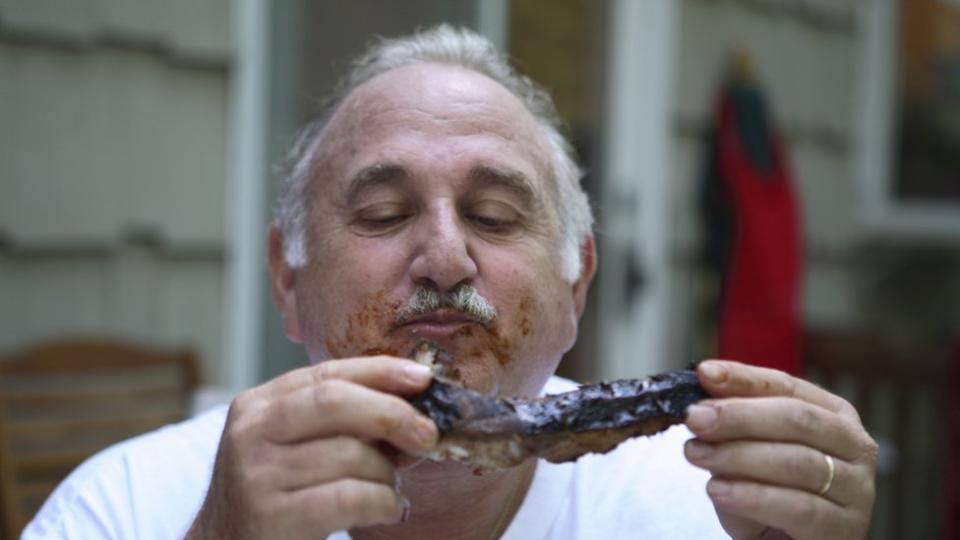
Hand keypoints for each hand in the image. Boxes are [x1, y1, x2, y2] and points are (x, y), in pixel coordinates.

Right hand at [184, 356, 437, 539]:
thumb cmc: (276, 498)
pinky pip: (348, 497)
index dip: (381, 371)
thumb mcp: (294, 449)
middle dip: (392, 413)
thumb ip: (342, 425)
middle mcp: (250, 432)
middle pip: (335, 401)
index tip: (424, 378)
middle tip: (428, 435)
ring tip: (392, 489)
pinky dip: (383, 502)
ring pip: (349, 454)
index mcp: (258, 405)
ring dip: (387, 473)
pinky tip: (392, 510)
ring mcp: (256, 474)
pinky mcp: (269, 516)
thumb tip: (416, 412)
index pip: (327, 372)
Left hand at [684, 360, 876, 539]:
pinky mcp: (844, 530)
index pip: (787, 386)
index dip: (744, 378)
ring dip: (739, 456)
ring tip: (696, 454)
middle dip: (740, 416)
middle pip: (798, 419)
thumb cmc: (765, 495)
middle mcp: (854, 446)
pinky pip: (799, 508)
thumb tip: (701, 397)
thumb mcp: (744, 453)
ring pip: (798, 462)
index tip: (704, 374)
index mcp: (833, 414)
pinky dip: (753, 496)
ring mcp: (856, 490)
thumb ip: (730, 426)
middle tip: (696, 418)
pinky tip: (718, 490)